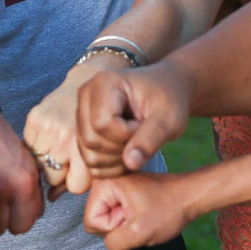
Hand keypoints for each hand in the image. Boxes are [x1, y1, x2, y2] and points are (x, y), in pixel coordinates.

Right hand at [23, 55, 129, 195]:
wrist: (98, 75)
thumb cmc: (114, 112)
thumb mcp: (123, 143)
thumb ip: (98, 172)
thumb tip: (55, 197)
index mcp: (92, 140)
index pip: (77, 185)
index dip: (84, 179)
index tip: (90, 168)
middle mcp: (67, 134)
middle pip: (56, 177)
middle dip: (66, 172)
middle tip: (76, 157)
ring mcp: (48, 125)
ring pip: (41, 165)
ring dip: (51, 161)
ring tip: (64, 147)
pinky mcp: (35, 117)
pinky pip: (30, 149)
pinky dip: (40, 147)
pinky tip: (54, 136)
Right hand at [77, 63, 195, 176]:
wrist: (165, 91)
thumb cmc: (169, 100)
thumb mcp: (169, 118)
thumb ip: (150, 139)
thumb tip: (131, 163)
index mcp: (104, 83)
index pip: (103, 124)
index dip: (128, 134)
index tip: (147, 125)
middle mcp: (85, 95)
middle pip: (92, 140)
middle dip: (121, 149)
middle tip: (143, 137)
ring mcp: (81, 113)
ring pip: (89, 155)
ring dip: (116, 160)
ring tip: (137, 144)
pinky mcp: (82, 130)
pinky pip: (89, 161)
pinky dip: (110, 166)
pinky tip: (128, 152)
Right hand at [81, 172, 192, 249]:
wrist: (190, 196)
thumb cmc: (169, 209)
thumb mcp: (140, 232)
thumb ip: (115, 243)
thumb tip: (108, 244)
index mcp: (104, 183)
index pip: (91, 221)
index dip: (113, 228)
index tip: (134, 216)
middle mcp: (103, 180)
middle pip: (96, 220)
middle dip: (118, 226)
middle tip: (139, 215)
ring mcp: (111, 185)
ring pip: (105, 220)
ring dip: (124, 224)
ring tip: (142, 213)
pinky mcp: (119, 191)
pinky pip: (114, 215)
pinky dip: (129, 220)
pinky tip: (142, 212)